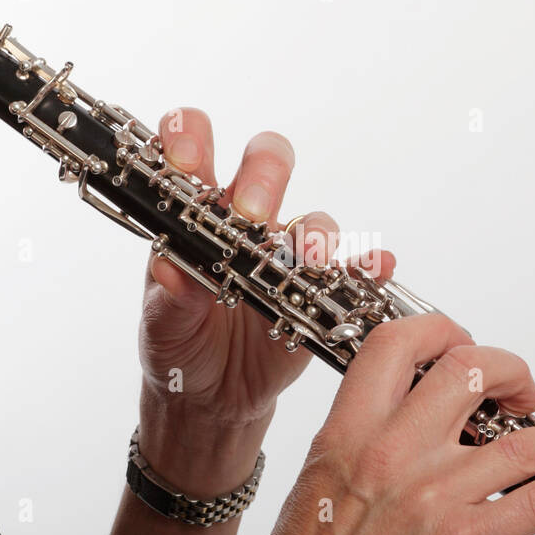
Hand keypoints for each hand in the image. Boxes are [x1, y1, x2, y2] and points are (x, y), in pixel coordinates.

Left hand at [137, 107, 394, 493]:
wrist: (210, 395)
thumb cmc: (180, 342)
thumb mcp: (161, 323)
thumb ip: (166, 295)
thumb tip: (167, 267)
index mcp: (195, 213)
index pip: (192, 151)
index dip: (189, 138)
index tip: (186, 159)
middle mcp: (246, 222)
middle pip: (267, 165)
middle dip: (264, 177)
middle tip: (253, 213)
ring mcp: (286, 254)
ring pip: (313, 220)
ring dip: (317, 232)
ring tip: (312, 259)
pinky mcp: (320, 292)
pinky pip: (354, 269)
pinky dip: (368, 264)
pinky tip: (374, 267)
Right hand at [144, 314, 534, 534]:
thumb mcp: (322, 479)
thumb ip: (366, 440)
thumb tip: (413, 419)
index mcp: (348, 431)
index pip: (397, 343)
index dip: (442, 330)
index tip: (463, 341)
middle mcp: (392, 453)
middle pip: (471, 370)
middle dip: (512, 371)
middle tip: (522, 392)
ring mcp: (433, 497)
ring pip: (527, 441)